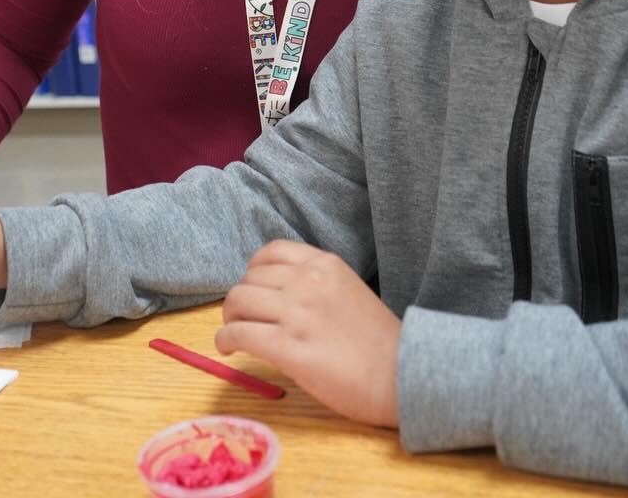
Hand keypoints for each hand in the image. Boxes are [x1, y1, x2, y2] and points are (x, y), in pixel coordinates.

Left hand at [215, 240, 401, 427]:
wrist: (402, 375)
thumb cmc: (380, 342)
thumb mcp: (350, 292)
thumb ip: (316, 286)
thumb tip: (276, 296)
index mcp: (325, 265)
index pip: (271, 251)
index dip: (253, 270)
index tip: (253, 288)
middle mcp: (307, 281)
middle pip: (249, 279)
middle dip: (240, 299)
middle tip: (242, 319)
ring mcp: (297, 313)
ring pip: (238, 302)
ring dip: (229, 318)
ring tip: (234, 333)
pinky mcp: (287, 347)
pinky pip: (238, 334)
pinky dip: (225, 340)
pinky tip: (229, 350)